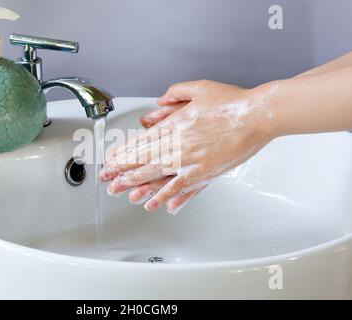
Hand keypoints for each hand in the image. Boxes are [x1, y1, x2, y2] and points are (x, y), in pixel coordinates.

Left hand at [100, 80, 275, 213]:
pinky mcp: (205, 172)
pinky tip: (154, 204)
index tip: (112, 159)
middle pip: (143, 159)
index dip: (125, 152)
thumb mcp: (199, 88)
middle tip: (107, 178)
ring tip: (121, 191)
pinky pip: (180, 187)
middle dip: (122, 170)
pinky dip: (166, 196)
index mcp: (175, 123)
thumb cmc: (232, 102)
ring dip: (137, 184)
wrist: (258, 115)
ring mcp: (190, 160)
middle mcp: (178, 143)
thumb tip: (159, 101)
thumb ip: (175, 93)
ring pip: (157, 174)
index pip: (142, 141)